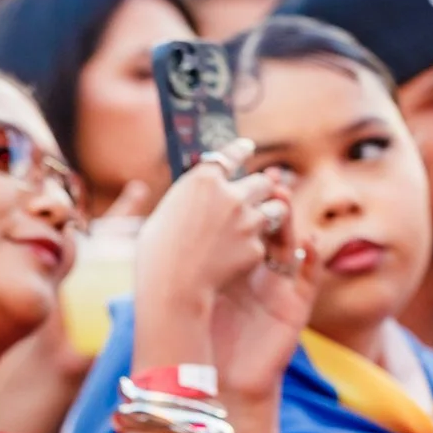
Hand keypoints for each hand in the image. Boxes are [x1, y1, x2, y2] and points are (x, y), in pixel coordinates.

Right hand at [134, 141, 282, 322]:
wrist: (172, 285)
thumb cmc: (157, 250)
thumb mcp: (167, 211)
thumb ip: (191, 198)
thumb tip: (203, 195)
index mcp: (203, 180)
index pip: (230, 155)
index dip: (241, 149)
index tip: (247, 147)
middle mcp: (231, 195)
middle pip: (262, 182)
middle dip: (261, 188)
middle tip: (257, 195)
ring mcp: (248, 221)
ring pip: (275, 209)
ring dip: (268, 214)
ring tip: (255, 225)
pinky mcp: (256, 246)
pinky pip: (262, 242)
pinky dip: (253, 247)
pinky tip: (235, 258)